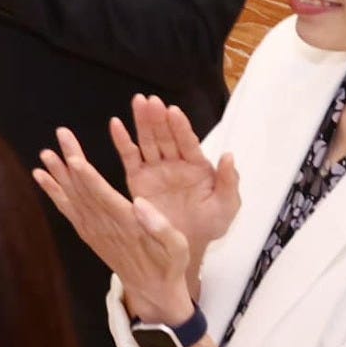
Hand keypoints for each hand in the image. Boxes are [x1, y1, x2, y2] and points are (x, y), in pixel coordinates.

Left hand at [35, 127, 193, 324]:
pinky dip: (53, 193)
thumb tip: (140, 203)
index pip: (103, 198)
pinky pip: (68, 210)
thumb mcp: (178, 247)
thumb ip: (161, 226)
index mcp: (128, 225)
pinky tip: (41, 177)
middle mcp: (106, 226)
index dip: (87, 178)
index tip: (73, 159)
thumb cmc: (169, 264)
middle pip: (84, 190)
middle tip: (61, 135)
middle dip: (70, 162)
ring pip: (72, 197)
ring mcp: (94, 230)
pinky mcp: (88, 233)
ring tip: (45, 154)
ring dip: (57, 175)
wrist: (152, 290)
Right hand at [113, 96, 240, 252]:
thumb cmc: (209, 224)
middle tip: (151, 101)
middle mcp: (175, 162)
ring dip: (142, 121)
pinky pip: (129, 157)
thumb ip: (228, 181)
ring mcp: (155, 169)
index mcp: (197, 166)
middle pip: (165, 136)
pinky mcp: (137, 178)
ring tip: (138, 102)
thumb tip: (229, 156)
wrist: (186, 245)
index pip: (188, 142)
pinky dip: (122, 141)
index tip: (173, 112)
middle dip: (158, 118)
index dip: (181, 127)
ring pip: (148, 141)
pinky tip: (116, 125)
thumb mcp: (227, 206)